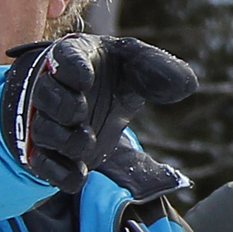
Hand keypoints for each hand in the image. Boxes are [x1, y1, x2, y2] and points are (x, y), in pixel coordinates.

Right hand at [1, 35, 197, 193]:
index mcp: (72, 58)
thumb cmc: (109, 74)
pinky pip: (44, 166)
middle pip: (45, 97)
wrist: (87, 99)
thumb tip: (189, 85)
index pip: (62, 59)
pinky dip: (62, 172)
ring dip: (67, 140)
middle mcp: (51, 89)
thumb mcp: (132, 63)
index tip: (87, 79)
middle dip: (64, 107)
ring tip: (88, 140)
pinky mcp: (46, 152)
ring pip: (43, 132)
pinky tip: (81, 173)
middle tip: (83, 112)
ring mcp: (44, 121)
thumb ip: (155, 67)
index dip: (70, 69)